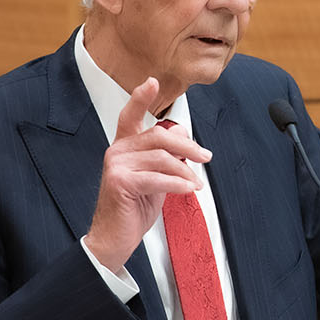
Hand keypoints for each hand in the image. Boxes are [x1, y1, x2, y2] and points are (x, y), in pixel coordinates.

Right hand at [85, 77, 211, 270]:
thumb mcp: (155, 177)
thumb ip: (166, 156)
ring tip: (196, 184)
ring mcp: (116, 166)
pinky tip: (188, 190)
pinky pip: (158, 178)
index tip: (153, 81)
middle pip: (159, 136)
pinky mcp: (120, 182)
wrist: (114, 238)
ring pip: (162, 157)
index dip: (141, 97)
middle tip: (205, 157)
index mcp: (124, 147)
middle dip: (188, 146)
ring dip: (186, 170)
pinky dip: (178, 184)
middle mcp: (117, 151)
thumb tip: (181, 132)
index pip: (131, 116)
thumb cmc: (133, 208)